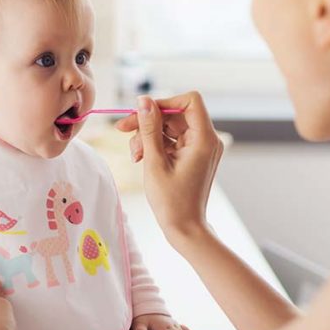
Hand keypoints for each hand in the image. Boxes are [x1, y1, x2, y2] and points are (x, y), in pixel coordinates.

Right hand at [115, 93, 223, 243]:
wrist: (185, 228)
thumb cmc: (172, 201)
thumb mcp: (155, 162)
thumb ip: (149, 129)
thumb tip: (144, 101)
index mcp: (204, 139)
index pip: (190, 101)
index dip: (165, 102)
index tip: (143, 113)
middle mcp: (206, 139)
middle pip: (175, 114)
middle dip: (148, 121)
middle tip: (122, 130)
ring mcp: (200, 147)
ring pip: (169, 127)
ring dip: (148, 135)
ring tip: (134, 155)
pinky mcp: (192, 155)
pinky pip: (171, 140)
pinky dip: (155, 145)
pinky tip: (140, 158)